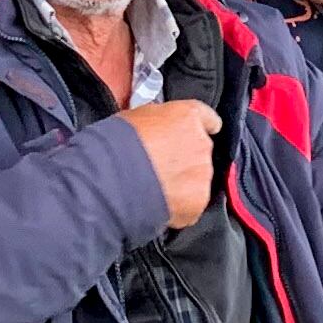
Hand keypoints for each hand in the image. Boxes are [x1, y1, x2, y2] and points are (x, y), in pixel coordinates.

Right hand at [121, 103, 220, 229]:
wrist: (114, 177)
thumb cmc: (118, 145)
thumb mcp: (136, 117)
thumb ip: (158, 122)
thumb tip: (157, 129)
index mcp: (187, 116)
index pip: (208, 119)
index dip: (202, 128)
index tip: (197, 134)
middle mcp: (201, 142)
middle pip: (200, 151)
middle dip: (184, 160)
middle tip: (160, 167)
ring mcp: (202, 171)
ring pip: (198, 178)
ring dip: (183, 183)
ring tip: (156, 187)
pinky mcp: (198, 198)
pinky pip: (193, 203)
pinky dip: (180, 205)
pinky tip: (159, 202)